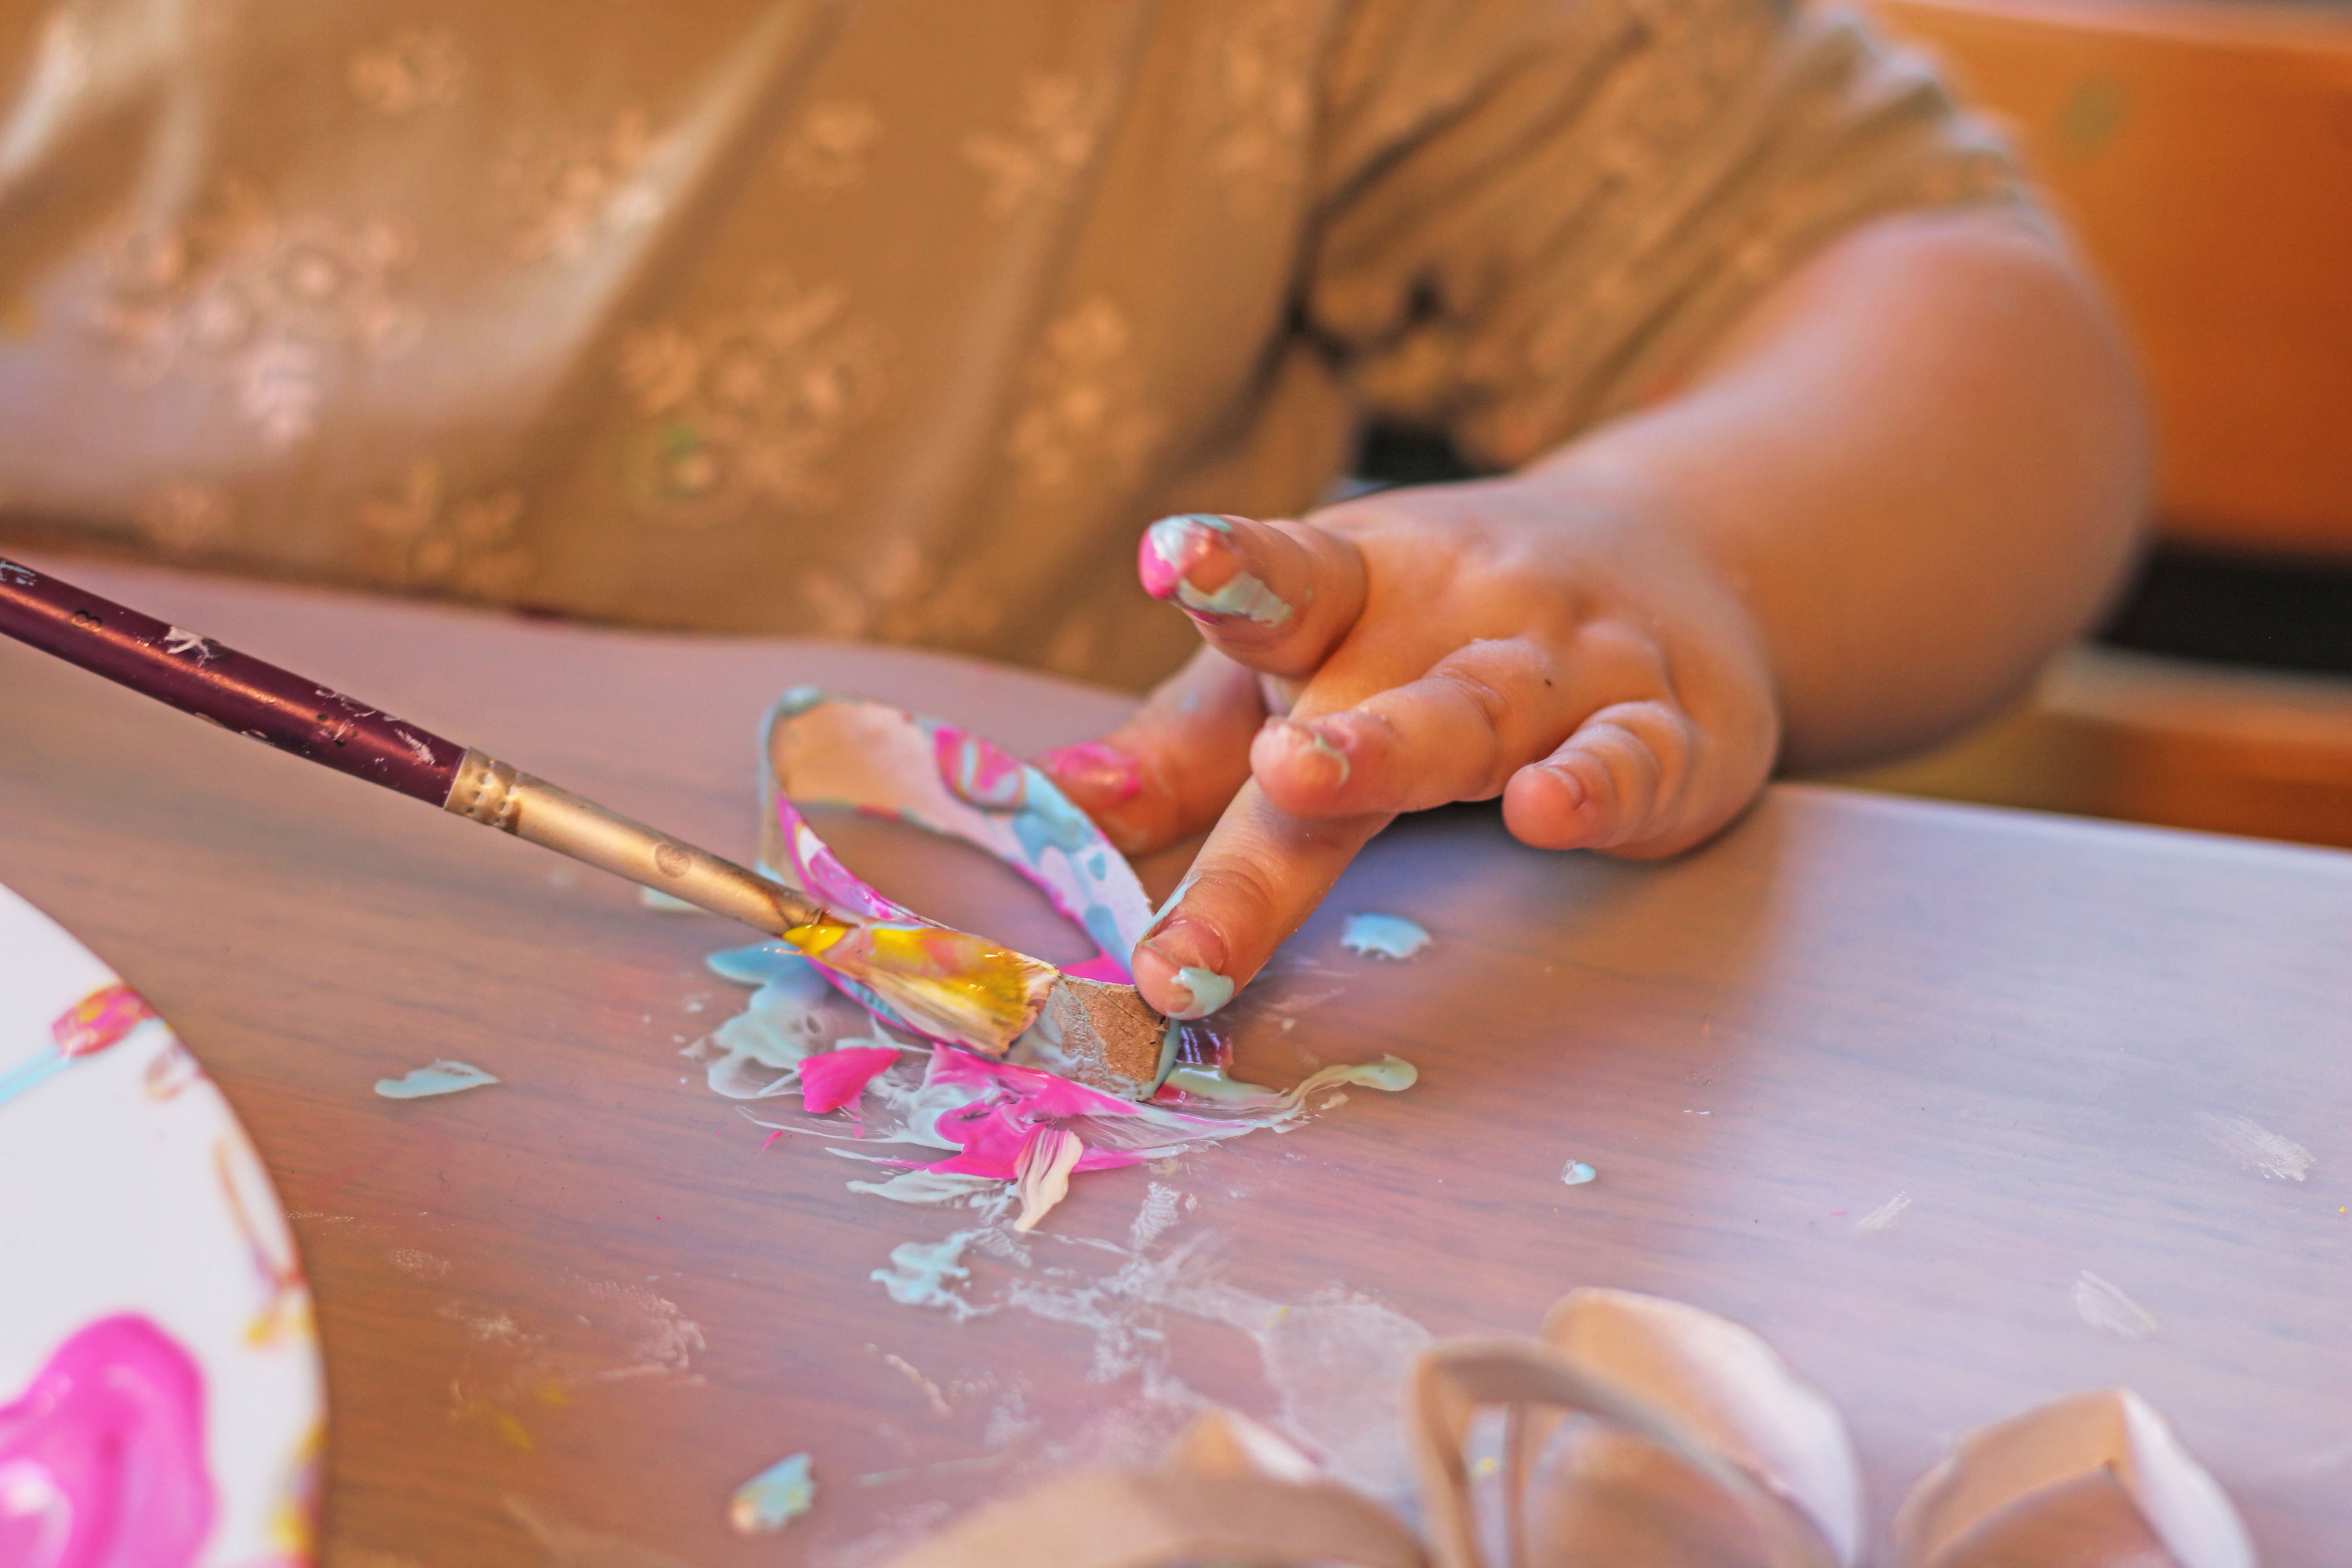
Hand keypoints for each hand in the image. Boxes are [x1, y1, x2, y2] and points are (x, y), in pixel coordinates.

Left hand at [1035, 473, 1781, 1019]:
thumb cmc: (1433, 638)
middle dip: (1319, 752)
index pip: (1291, 578)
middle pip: (1371, 698)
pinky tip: (1549, 809)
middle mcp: (1459, 616)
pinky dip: (1595, 787)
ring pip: (1486, 712)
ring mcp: (1569, 669)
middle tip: (1268, 773)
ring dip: (1408, 746)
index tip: (1171, 557)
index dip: (1230, 569)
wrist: (1676, 559)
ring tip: (1321, 779)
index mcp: (1356, 592)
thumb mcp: (1308, 664)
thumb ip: (1189, 746)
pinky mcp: (1670, 731)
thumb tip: (1058, 803)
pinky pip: (1632, 761)